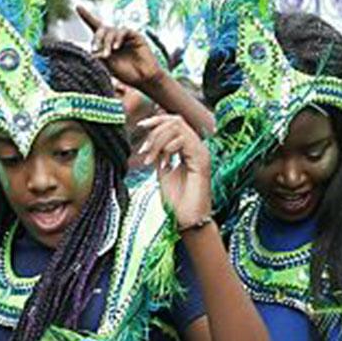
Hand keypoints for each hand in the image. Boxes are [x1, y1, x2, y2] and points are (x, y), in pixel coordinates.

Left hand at [76, 4, 165, 92]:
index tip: (78, 7)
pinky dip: (117, 38)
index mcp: (106, 43)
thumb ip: (99, 56)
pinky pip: (123, 31)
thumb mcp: (108, 66)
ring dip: (106, 42)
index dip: (87, 16)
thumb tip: (91, 51)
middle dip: (96, 38)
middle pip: (101, 29)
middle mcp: (115, 37)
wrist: (143, 79)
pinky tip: (116, 47)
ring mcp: (125, 36)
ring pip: (111, 31)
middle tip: (95, 49)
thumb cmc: (126, 73)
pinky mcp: (135, 35)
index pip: (95, 27)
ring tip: (107, 55)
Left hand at [137, 113, 213, 230]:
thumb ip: (159, 155)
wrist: (187, 220)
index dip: (156, 120)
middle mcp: (198, 147)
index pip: (175, 122)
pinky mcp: (202, 160)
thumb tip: (149, 142)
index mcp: (189, 149)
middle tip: (144, 149)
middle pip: (175, 120)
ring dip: (158, 140)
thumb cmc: (177, 201)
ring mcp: (202, 152)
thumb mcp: (163, 172)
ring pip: (178, 127)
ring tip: (149, 158)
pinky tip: (162, 163)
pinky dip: (168, 147)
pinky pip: (183, 140)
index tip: (140, 127)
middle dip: (154, 130)